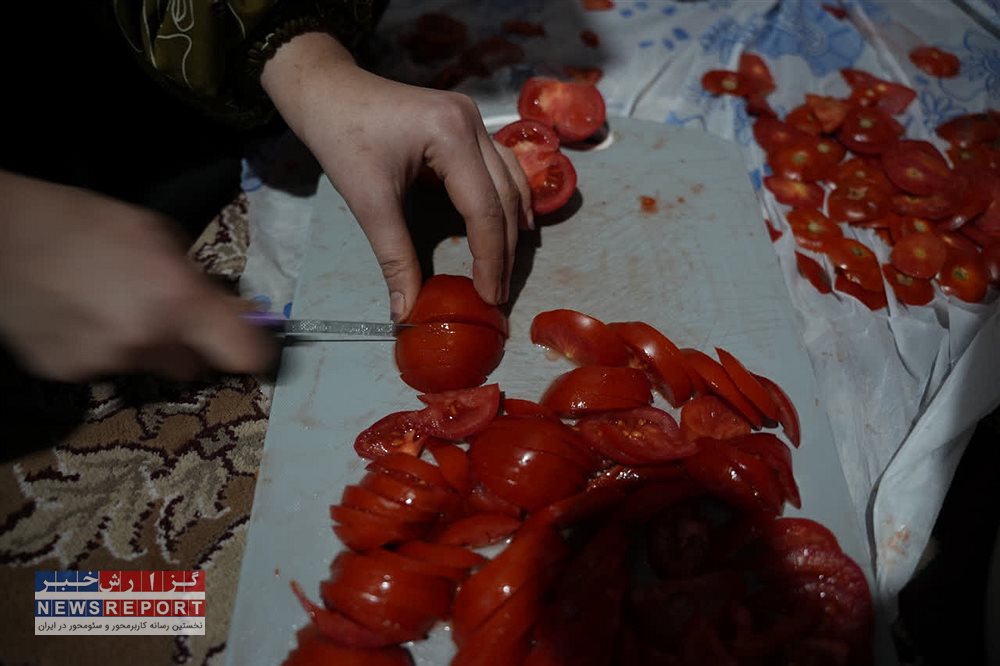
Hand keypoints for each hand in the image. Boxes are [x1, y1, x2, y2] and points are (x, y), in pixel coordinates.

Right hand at [0, 170, 273, 381]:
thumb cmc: (82, 221)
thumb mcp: (155, 234)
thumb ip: (196, 278)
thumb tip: (226, 307)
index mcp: (176, 300)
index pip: (243, 354)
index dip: (252, 351)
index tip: (252, 345)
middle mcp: (145, 340)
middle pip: (193, 366)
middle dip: (189, 344)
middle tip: (168, 314)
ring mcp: (103, 363)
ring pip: (146, 366)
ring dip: (141, 344)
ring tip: (109, 305)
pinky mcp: (67, 373)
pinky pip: (103, 368)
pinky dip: (99, 347)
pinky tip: (77, 315)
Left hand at [261, 32, 530, 320]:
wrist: (327, 91)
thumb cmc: (342, 138)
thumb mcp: (369, 202)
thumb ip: (395, 258)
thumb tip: (406, 311)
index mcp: (452, 135)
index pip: (484, 209)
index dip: (490, 260)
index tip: (490, 299)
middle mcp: (472, 123)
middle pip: (505, 198)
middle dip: (504, 251)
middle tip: (499, 295)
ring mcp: (473, 120)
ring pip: (511, 182)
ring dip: (512, 227)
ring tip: (507, 269)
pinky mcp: (467, 124)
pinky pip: (501, 167)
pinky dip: (508, 199)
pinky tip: (513, 225)